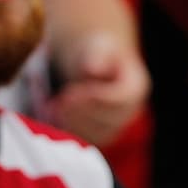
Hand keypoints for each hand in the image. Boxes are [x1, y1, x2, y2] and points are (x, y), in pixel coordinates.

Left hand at [47, 32, 149, 146]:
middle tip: (57, 101)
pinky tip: (52, 117)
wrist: (88, 65)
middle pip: (109, 120)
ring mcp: (116, 125)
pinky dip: (68, 130)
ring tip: (52, 107)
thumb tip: (93, 69)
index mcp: (136, 87)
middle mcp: (130, 110)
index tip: (71, 92)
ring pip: (97, 134)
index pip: (121, 99)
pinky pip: (85, 139)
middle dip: (81, 111)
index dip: (95, 98)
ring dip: (72, 123)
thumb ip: (97, 57)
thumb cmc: (94, 53)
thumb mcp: (96, 47)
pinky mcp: (99, 134)